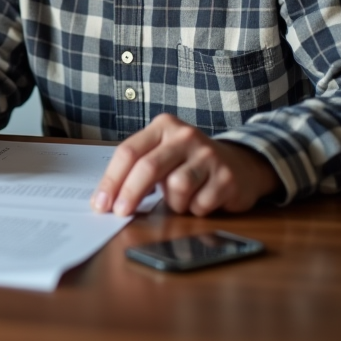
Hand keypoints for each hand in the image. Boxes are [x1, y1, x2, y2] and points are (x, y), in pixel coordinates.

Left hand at [91, 113, 278, 216]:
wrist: (240, 164)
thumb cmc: (190, 163)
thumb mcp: (162, 154)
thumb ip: (137, 169)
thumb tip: (106, 200)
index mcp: (163, 126)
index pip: (129, 151)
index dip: (111, 180)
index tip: (101, 203)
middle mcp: (186, 136)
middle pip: (149, 167)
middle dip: (130, 193)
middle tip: (120, 213)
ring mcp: (208, 155)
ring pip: (177, 187)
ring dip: (173, 202)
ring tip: (181, 198)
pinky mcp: (227, 177)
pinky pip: (199, 203)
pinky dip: (194, 209)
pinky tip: (201, 200)